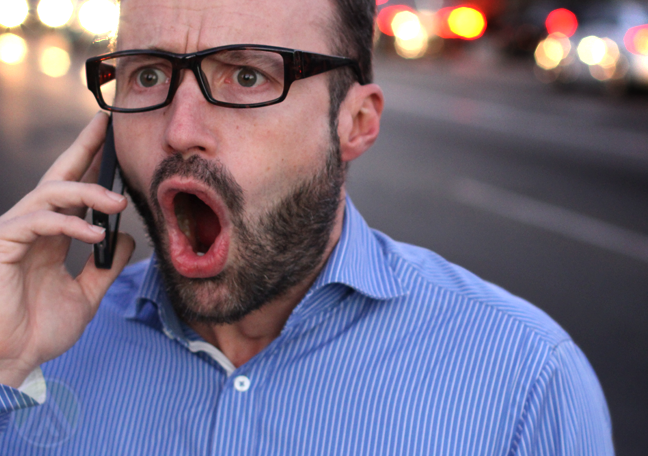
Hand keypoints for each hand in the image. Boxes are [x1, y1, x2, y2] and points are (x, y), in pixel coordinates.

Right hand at [0, 112, 134, 387]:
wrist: (14, 360)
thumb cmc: (42, 329)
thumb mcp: (88, 294)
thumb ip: (106, 266)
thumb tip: (126, 238)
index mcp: (53, 237)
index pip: (75, 192)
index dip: (91, 164)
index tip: (113, 139)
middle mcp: (35, 228)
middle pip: (60, 176)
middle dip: (84, 148)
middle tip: (108, 124)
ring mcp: (16, 233)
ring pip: (50, 193)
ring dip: (87, 192)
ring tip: (119, 202)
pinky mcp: (3, 244)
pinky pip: (39, 221)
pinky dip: (71, 224)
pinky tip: (96, 234)